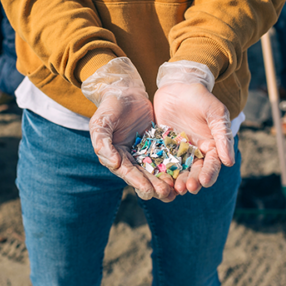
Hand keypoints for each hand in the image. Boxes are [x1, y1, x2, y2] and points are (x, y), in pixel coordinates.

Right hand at [82, 57, 175, 200]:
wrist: (125, 91)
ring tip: (177, 189)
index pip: (127, 173)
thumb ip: (103, 143)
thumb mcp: (101, 123)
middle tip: (166, 194)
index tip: (148, 191)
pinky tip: (184, 171)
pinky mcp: (158, 144)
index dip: (137, 182)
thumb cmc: (109, 107)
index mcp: (115, 156)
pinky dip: (174, 165)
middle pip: (143, 176)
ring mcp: (145, 152)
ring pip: (157, 170)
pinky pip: (167, 156)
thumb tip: (113, 164)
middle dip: (154, 186)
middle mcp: (130, 158)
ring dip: (166, 180)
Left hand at [154, 62, 233, 194]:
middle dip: (191, 181)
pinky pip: (160, 160)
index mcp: (211, 147)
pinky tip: (157, 178)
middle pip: (194, 171)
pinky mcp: (160, 146)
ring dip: (176, 180)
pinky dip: (159, 171)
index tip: (204, 182)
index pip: (211, 165)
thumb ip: (222, 135)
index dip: (209, 174)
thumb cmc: (201, 98)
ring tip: (174, 189)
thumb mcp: (215, 113)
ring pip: (177, 170)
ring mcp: (176, 151)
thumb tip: (229, 161)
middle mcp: (194, 152)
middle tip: (187, 188)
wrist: (177, 86)